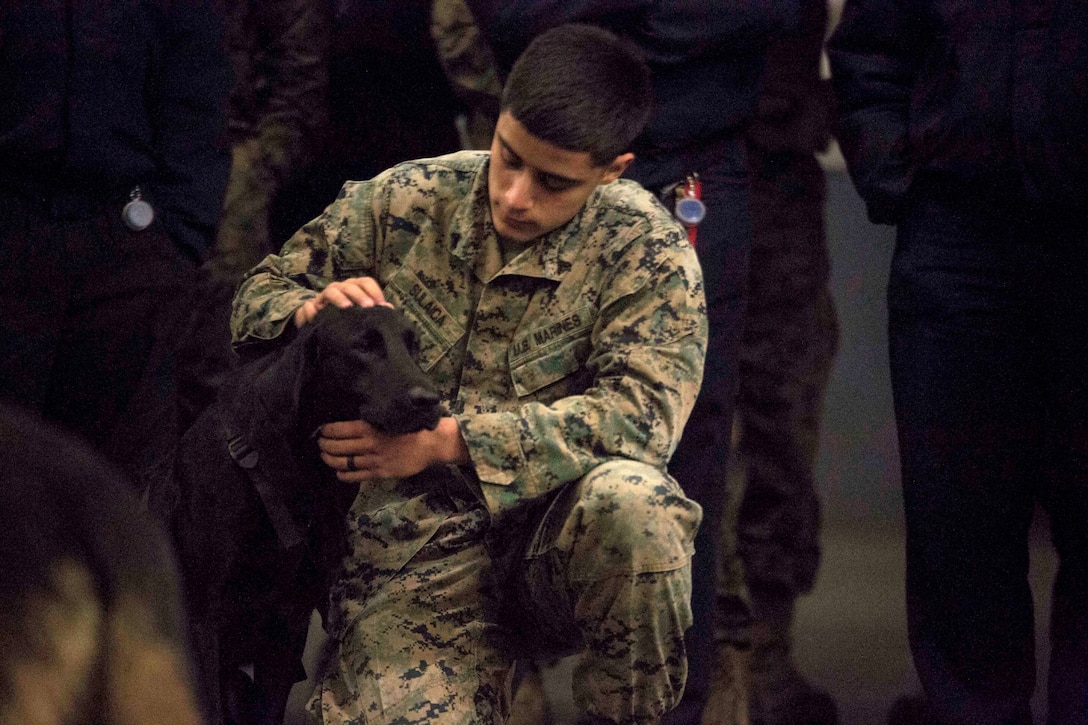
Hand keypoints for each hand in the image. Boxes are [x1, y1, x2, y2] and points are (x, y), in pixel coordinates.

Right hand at [294, 276, 390, 327]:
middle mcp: (339, 289)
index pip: (365, 282)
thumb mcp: (361, 314)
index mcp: (354, 288)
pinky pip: (308, 305)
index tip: (381, 305)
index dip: (374, 291)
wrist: (320, 325)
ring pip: (331, 290)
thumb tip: (389, 309)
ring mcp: (324, 297)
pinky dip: (311, 309)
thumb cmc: (346, 318)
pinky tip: (317, 315)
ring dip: (339, 297)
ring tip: (347, 307)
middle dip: (359, 295)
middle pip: (350, 286)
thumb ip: (375, 311)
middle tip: (368, 307)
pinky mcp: (310, 308)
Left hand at [317, 417, 469, 480]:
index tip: (321, 430)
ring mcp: (373, 460)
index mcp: (370, 428)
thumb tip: (351, 422)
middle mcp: (368, 444)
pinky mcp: (380, 473)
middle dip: (324, 445)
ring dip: (330, 459)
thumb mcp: (390, 418)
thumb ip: (371, 422)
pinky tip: (339, 472)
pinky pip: (356, 475)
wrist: (432, 444)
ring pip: (343, 462)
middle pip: (337, 446)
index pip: (339, 429)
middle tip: (320, 443)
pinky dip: (344, 474)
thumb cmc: (412, 427)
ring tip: (324, 456)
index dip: (326, 431)